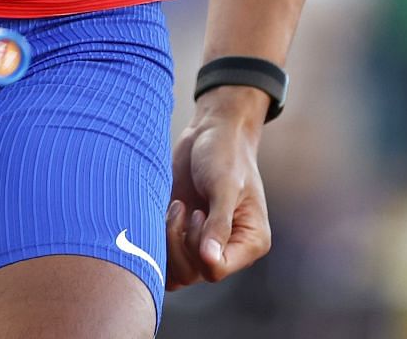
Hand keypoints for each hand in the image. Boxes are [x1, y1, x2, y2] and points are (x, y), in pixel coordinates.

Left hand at [165, 87, 270, 288]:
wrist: (210, 132)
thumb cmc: (225, 153)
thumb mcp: (225, 185)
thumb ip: (219, 223)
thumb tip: (210, 261)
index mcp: (249, 241)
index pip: (217, 270)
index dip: (198, 249)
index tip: (199, 213)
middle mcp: (227, 249)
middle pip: (193, 274)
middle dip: (180, 242)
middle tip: (184, 207)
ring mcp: (203, 245)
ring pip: (175, 273)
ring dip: (168, 242)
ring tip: (177, 207)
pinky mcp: (183, 236)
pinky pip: (163, 260)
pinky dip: (157, 241)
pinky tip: (165, 211)